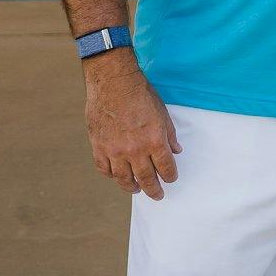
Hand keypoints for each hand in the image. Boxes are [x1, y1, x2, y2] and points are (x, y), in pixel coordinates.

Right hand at [84, 51, 180, 199]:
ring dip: (131, 187)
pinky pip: (104, 168)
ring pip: (123, 179)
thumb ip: (169, 134)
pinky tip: (116, 174)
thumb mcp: (162, 112)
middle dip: (154, 190)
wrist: (113, 81)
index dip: (170, 176)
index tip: (170, 178)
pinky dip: (110, 174)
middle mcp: (135, 150)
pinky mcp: (99, 146)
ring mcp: (115, 150)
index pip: (166, 168)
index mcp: (154, 141)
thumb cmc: (139, 92)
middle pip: (146, 179)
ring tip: (136, 188)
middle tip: (157, 195)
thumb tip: (176, 149)